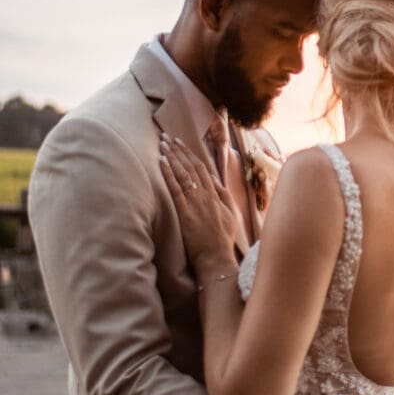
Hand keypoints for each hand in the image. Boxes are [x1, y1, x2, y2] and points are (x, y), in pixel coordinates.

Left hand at [159, 134, 237, 274]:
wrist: (217, 258)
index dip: (190, 154)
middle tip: (167, 136)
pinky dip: (169, 174)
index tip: (180, 143)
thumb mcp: (230, 214)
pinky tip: (162, 162)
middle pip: (191, 167)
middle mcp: (206, 195)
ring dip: (172, 157)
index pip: (201, 168)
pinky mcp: (185, 213)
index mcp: (216, 195)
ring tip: (163, 144)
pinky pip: (175, 189)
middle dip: (178, 150)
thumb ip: (223, 194)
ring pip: (183, 174)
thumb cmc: (222, 240)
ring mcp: (196, 203)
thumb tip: (214, 179)